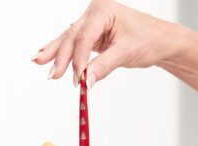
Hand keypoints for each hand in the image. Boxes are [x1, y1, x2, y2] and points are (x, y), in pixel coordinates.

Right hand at [32, 0, 181, 88]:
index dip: (78, 59)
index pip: (84, 37)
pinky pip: (74, 44)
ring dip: (54, 53)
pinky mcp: (92, 35)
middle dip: (61, 57)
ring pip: (69, 39)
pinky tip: (46, 55)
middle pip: (72, 37)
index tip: (75, 78)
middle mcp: (95, 13)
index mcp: (103, 10)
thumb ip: (103, 67)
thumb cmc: (149, 39)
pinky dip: (61, 52)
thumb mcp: (126, 53)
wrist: (160, 40)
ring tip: (38, 62)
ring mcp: (92, 23)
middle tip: (52, 75)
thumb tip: (85, 82)